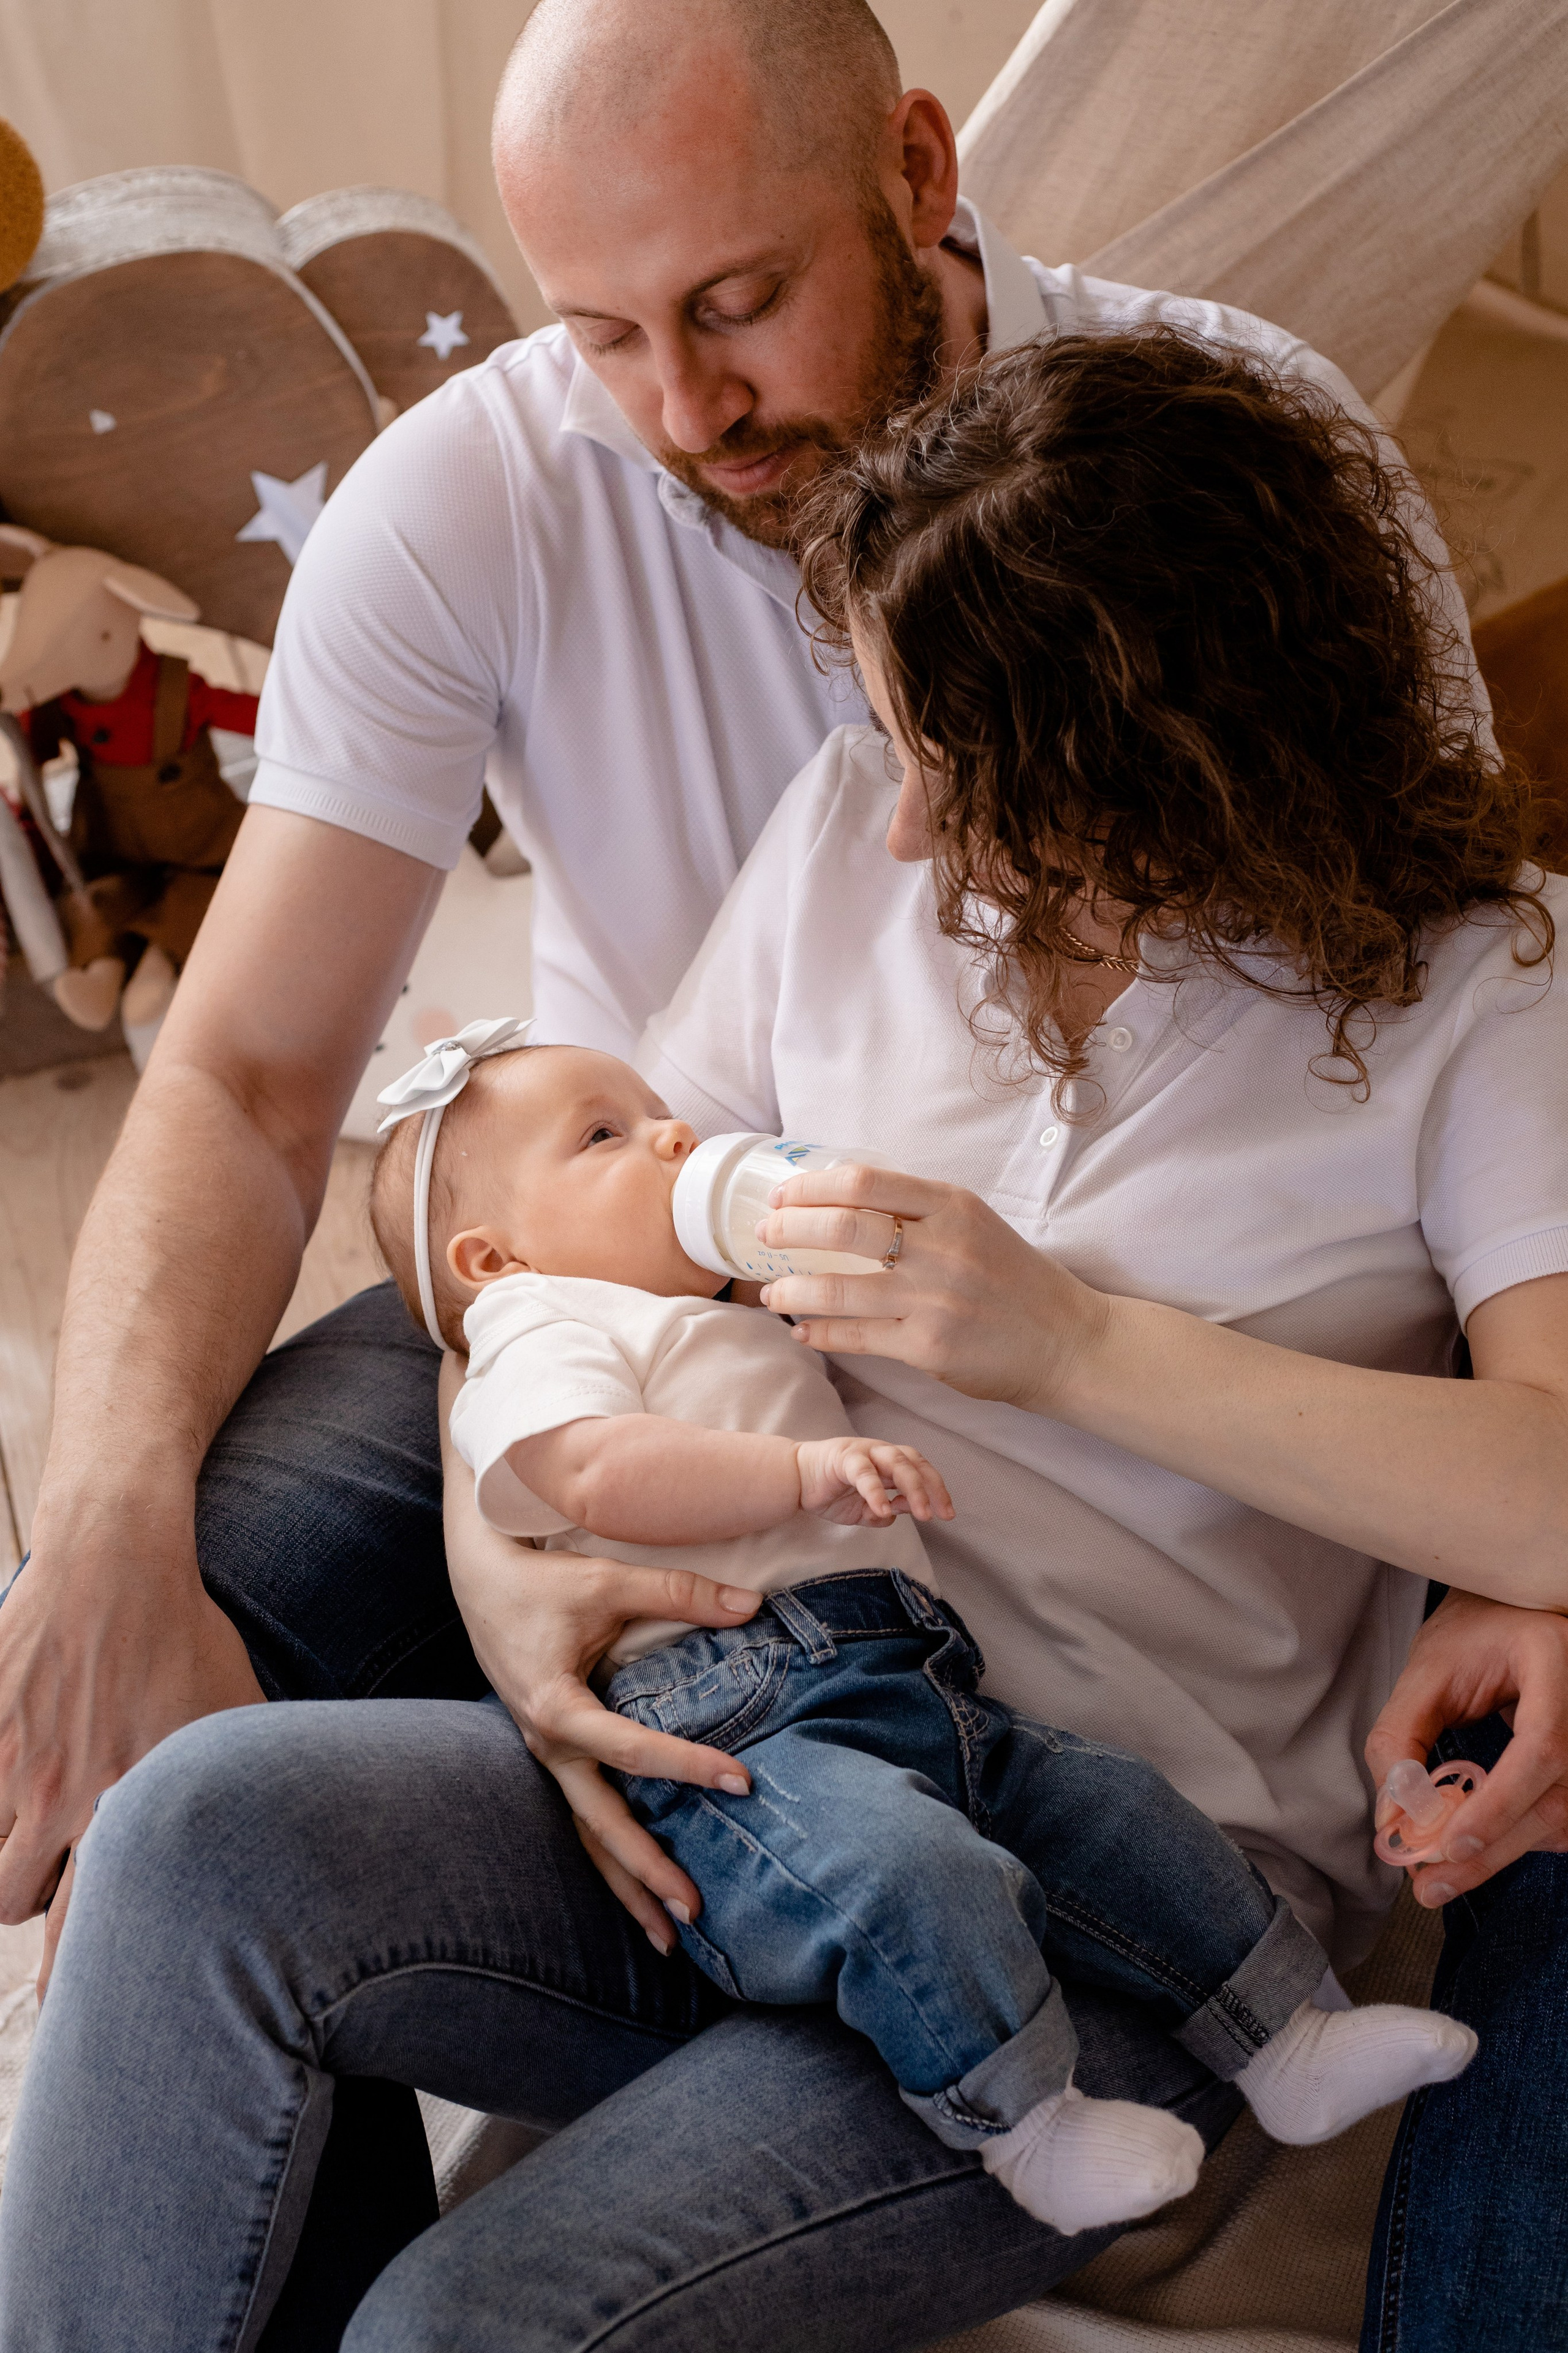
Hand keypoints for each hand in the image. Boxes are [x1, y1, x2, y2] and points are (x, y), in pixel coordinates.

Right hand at [0, 1490, 264, 1949]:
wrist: (114, 1562)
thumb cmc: (182, 1635)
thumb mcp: (233, 1713)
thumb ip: (246, 1783)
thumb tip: (280, 1833)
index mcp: (134, 1798)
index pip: (89, 1921)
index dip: (75, 1970)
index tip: (69, 1994)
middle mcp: (66, 1793)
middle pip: (15, 1902)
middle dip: (31, 1904)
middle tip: (44, 1890)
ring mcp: (12, 1766)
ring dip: (2, 1859)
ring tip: (25, 1833)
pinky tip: (9, 1793)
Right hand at [442, 1469, 760, 1951]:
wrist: (479, 1576)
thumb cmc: (539, 1578)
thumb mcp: (606, 1582)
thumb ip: (679, 1593)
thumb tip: (752, 1605)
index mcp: (557, 1709)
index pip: (633, 1751)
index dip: (688, 1767)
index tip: (742, 1782)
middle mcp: (548, 1745)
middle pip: (601, 1824)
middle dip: (647, 1872)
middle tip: (696, 1910)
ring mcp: (546, 1755)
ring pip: (587, 1835)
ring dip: (627, 1886)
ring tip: (671, 1940)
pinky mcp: (552, 1751)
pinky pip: (582, 1815)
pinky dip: (611, 1855)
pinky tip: (639, 1891)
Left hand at [756, 1163, 1103, 1412]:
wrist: (1065, 1340)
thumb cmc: (1013, 1279)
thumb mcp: (974, 1223)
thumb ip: (918, 1211)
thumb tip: (840, 1201)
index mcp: (952, 1206)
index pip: (864, 1182)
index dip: (811, 1186)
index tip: (783, 1195)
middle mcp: (942, 1247)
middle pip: (842, 1226)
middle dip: (789, 1229)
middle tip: (764, 1235)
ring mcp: (934, 1299)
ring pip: (838, 1288)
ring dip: (791, 1290)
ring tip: (770, 1293)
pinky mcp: (928, 1347)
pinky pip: (856, 1337)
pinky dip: (820, 1333)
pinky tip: (802, 1331)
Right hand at [795, 1435, 953, 1526]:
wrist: (795, 1480)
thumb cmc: (830, 1491)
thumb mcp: (863, 1509)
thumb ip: (884, 1510)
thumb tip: (903, 1513)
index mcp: (888, 1462)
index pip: (921, 1470)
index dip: (937, 1490)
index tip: (947, 1514)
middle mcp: (880, 1452)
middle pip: (914, 1463)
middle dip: (932, 1489)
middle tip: (942, 1515)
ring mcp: (863, 1451)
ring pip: (896, 1462)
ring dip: (913, 1488)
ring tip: (922, 1514)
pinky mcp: (843, 1457)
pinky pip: (864, 1473)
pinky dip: (876, 1491)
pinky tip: (883, 1510)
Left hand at [1365, 1588, 1567, 1905]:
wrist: (1519, 1617)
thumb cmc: (1475, 1633)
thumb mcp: (1427, 1670)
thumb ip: (1402, 1735)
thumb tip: (1394, 1816)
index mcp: (1556, 1661)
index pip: (1543, 1746)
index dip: (1501, 1802)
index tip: (1451, 1843)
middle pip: (1555, 1798)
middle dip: (1490, 1849)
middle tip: (1430, 1886)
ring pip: (1562, 1819)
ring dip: (1502, 1853)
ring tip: (1442, 1877)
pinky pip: (1563, 1817)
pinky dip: (1520, 1837)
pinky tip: (1478, 1848)